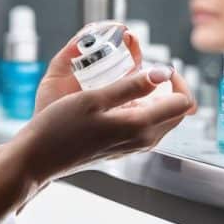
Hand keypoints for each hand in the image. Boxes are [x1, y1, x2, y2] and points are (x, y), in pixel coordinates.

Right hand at [13, 25, 196, 186]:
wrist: (39, 158)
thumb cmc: (60, 126)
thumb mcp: (94, 98)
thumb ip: (131, 86)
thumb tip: (163, 74)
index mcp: (140, 126)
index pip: (184, 102)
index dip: (176, 79)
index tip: (155, 66)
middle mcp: (144, 140)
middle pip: (177, 111)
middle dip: (168, 86)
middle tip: (143, 68)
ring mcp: (134, 146)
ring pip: (161, 117)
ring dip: (154, 96)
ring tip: (127, 80)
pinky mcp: (123, 147)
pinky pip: (145, 124)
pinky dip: (140, 107)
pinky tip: (116, 97)